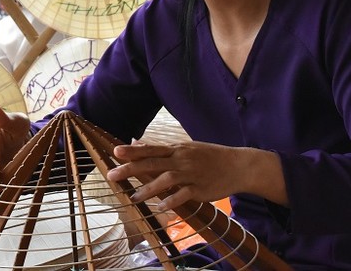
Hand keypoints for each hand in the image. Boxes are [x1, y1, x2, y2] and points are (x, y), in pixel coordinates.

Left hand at [106, 140, 286, 210]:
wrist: (238, 165)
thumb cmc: (209, 157)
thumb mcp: (186, 148)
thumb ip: (162, 150)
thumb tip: (138, 144)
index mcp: (177, 150)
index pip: (151, 149)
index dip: (132, 151)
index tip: (115, 151)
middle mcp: (182, 160)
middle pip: (153, 163)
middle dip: (131, 169)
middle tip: (112, 175)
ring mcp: (192, 174)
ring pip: (167, 180)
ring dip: (149, 188)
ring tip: (134, 197)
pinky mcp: (201, 189)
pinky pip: (184, 195)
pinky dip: (172, 201)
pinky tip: (160, 207)